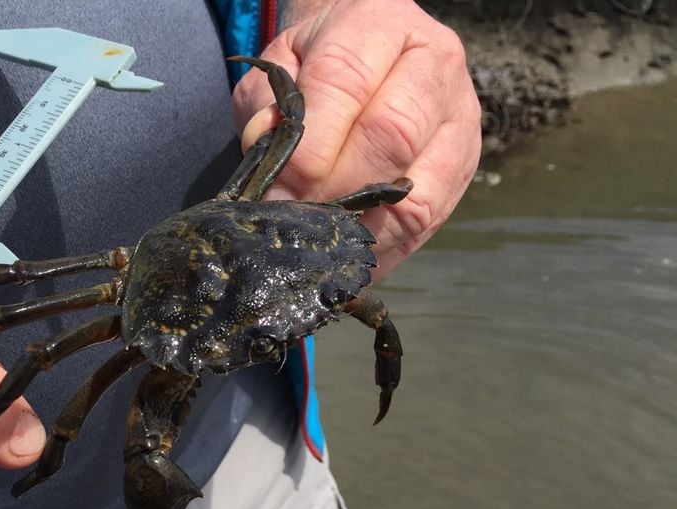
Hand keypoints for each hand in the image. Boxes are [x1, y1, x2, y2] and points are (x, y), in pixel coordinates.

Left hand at [231, 0, 480, 276]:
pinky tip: (347, 258)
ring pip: (419, 190)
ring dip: (362, 230)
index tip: (275, 195)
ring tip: (320, 251)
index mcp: (380, 24)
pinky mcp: (466, 166)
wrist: (372, 56)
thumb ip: (267, 108)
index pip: (345, 84)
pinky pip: (428, 221)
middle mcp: (435, 64)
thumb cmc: (317, 65)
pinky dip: (384, 249)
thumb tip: (269, 161)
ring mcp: (460, 118)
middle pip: (392, 137)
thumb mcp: (281, 69)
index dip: (309, 149)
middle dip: (335, 192)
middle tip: (296, 226)